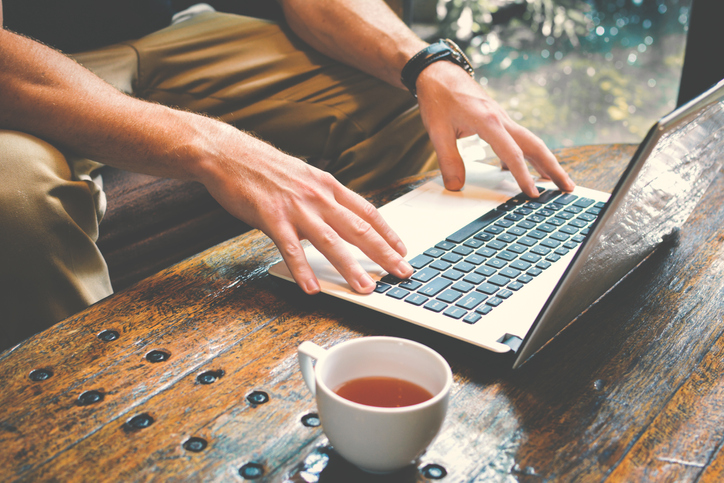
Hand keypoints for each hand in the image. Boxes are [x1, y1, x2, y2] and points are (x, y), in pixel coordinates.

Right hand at [198, 132, 412, 294]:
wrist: (228, 152)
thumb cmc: (264, 167)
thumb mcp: (303, 177)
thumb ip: (322, 198)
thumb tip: (338, 219)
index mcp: (328, 185)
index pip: (367, 211)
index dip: (388, 232)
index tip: (403, 249)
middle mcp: (318, 196)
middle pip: (359, 228)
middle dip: (384, 254)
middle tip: (402, 272)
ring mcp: (296, 207)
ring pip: (331, 242)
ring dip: (350, 268)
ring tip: (365, 289)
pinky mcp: (272, 218)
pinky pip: (291, 249)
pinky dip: (303, 270)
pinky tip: (311, 288)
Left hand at [415, 61, 574, 196]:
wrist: (437, 71)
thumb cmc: (437, 96)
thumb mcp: (436, 131)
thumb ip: (448, 160)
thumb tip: (455, 186)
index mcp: (488, 121)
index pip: (512, 154)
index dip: (523, 176)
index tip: (533, 194)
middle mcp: (501, 118)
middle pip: (534, 145)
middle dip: (553, 168)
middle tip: (568, 187)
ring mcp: (502, 117)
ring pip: (529, 141)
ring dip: (544, 161)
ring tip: (555, 182)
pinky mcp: (497, 118)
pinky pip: (517, 139)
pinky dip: (524, 154)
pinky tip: (520, 168)